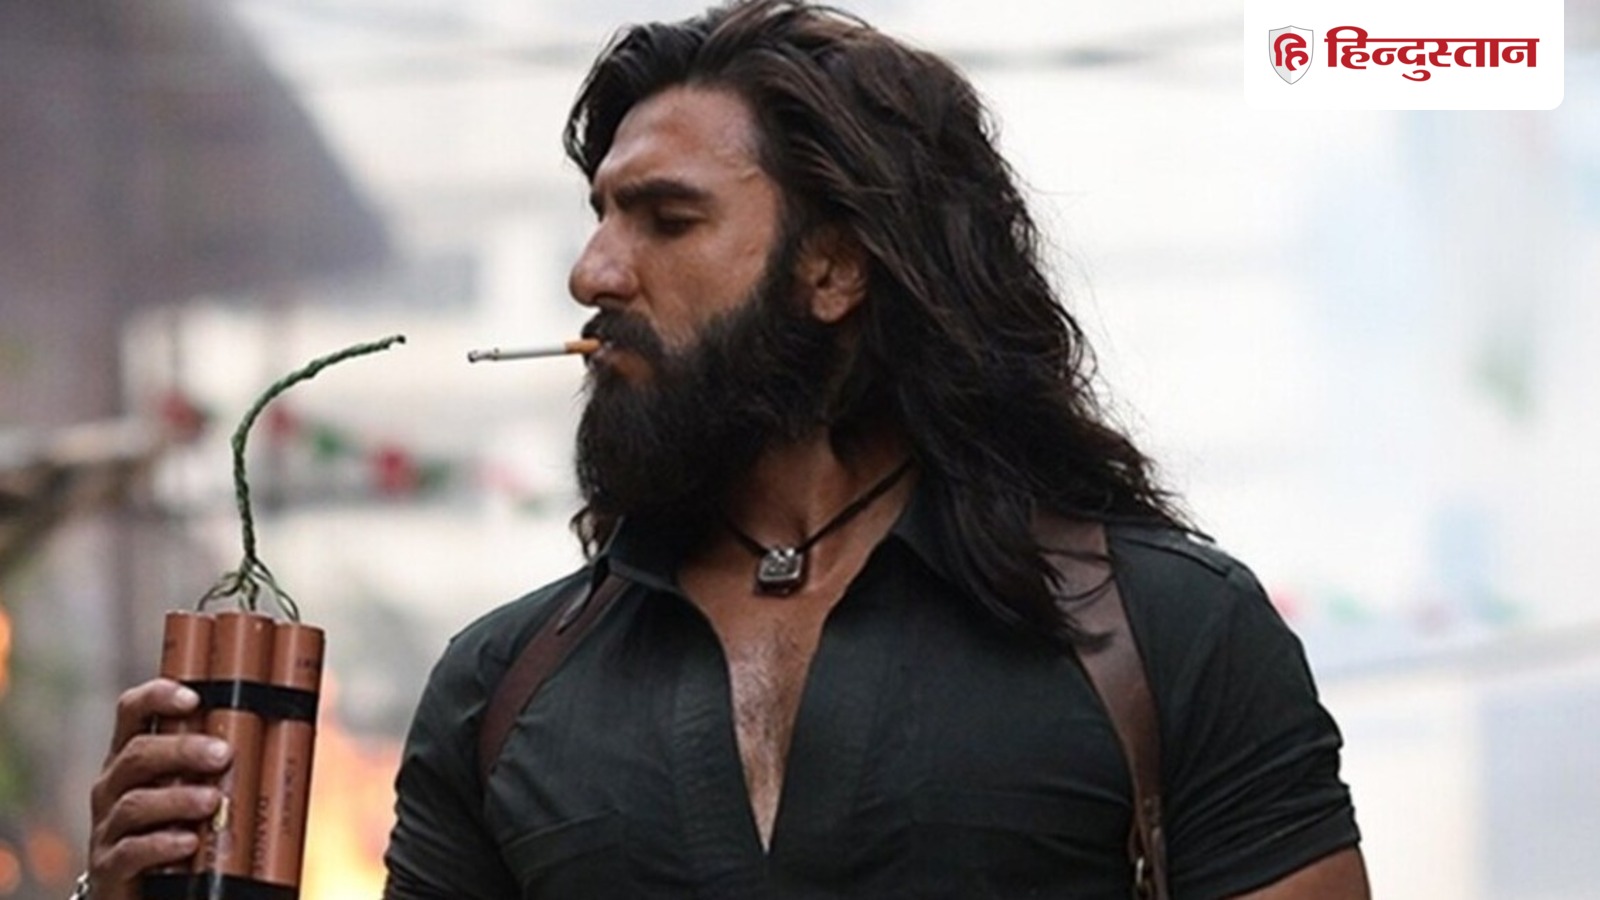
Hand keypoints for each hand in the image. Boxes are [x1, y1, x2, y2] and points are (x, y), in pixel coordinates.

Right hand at [86, 678, 232, 899]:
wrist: (141, 888)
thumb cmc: (176, 825)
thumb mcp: (192, 786)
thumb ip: (218, 762)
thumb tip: (288, 732)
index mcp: (134, 757)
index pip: (132, 712)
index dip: (157, 697)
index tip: (194, 698)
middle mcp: (114, 786)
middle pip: (137, 754)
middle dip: (181, 750)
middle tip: (223, 754)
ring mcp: (108, 827)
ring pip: (135, 803)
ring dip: (177, 799)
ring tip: (213, 801)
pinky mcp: (110, 867)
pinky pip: (130, 851)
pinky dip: (160, 845)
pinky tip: (189, 842)